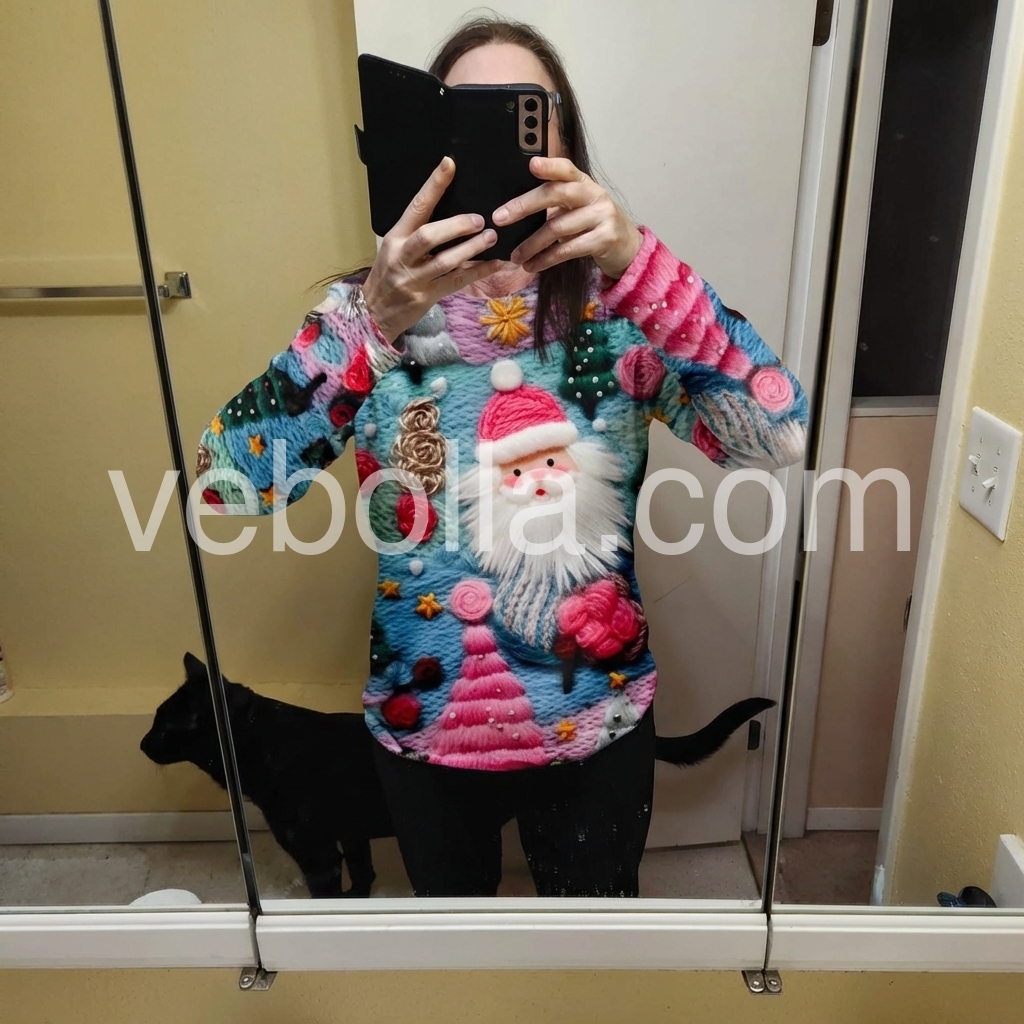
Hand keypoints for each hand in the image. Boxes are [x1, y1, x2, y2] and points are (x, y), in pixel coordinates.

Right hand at [362, 157, 502, 342]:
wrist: (374, 314)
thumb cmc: (388, 276)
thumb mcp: (394, 249)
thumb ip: (416, 233)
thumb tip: (452, 214)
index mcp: (395, 238)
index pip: (416, 207)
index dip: (433, 186)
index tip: (449, 165)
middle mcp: (403, 256)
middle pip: (429, 235)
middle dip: (456, 226)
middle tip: (479, 219)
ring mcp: (414, 278)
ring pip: (446, 261)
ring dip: (471, 248)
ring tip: (491, 238)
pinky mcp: (426, 297)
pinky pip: (456, 282)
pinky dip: (478, 272)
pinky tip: (495, 264)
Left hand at [494, 157, 642, 279]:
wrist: (627, 247)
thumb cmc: (593, 226)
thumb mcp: (578, 208)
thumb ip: (556, 203)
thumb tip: (513, 211)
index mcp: (584, 183)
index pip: (566, 169)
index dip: (549, 166)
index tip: (530, 164)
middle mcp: (594, 194)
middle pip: (556, 194)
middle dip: (524, 206)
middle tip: (499, 218)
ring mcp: (602, 216)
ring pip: (558, 227)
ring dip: (531, 244)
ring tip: (515, 256)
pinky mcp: (605, 238)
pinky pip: (568, 249)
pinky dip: (546, 259)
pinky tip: (532, 265)